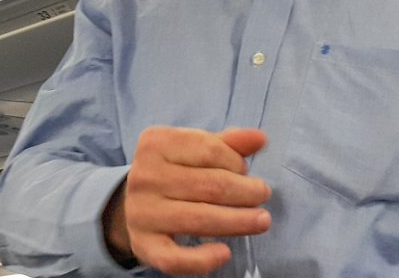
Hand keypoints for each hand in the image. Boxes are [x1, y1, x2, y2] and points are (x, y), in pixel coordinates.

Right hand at [103, 127, 270, 274]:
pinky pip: (174, 258)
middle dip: (244, 191)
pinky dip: (201, 259)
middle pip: (208, 185)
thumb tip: (260, 138)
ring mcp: (142, 212)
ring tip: (262, 220)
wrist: (134, 201)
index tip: (246, 170)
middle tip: (263, 194)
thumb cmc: (175, 168)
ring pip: (198, 219)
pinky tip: (224, 253)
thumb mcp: (196, 147)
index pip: (209, 150)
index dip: (236, 161)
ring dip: (237, 221)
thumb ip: (229, 142)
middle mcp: (145, 176)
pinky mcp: (144, 245)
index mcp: (157, 143)